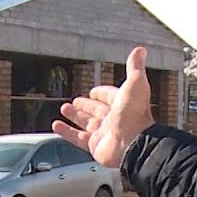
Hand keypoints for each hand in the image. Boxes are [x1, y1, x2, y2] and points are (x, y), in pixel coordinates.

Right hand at [53, 46, 155, 166]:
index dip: (102, 93)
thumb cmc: (136, 114)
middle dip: (86, 105)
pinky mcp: (95, 146)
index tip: (94, 91)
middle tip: (75, 101)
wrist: (134, 143)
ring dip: (75, 116)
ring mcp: (104, 134)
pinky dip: (66, 132)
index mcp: (123, 105)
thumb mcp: (135, 84)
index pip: (110, 97)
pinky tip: (56, 126)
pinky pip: (77, 138)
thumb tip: (140, 50)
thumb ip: (135, 67)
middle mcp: (113, 120)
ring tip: (64, 109)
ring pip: (86, 124)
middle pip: (97, 111)